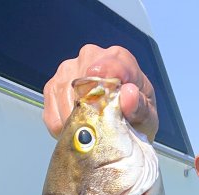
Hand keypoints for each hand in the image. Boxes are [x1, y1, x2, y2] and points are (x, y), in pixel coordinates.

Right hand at [42, 44, 157, 140]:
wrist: (123, 124)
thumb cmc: (136, 116)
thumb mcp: (147, 116)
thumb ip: (140, 106)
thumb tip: (129, 94)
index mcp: (119, 59)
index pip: (110, 63)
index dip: (105, 82)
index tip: (105, 102)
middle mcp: (91, 56)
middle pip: (82, 82)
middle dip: (89, 111)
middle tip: (100, 130)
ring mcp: (68, 70)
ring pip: (63, 97)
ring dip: (75, 122)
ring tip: (90, 132)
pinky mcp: (52, 87)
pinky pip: (51, 112)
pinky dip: (62, 128)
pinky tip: (76, 130)